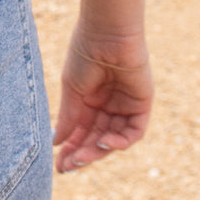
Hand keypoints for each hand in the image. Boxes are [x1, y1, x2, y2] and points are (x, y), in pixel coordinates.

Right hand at [52, 15, 153, 173]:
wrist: (106, 33)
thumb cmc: (85, 53)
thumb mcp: (72, 88)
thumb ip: (69, 117)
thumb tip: (57, 143)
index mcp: (89, 99)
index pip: (81, 131)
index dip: (71, 149)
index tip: (59, 166)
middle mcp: (107, 105)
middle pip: (96, 138)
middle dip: (84, 154)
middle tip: (70, 166)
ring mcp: (125, 105)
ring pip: (114, 138)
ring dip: (100, 150)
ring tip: (85, 156)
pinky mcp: (142, 104)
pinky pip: (134, 130)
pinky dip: (122, 140)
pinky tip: (106, 142)